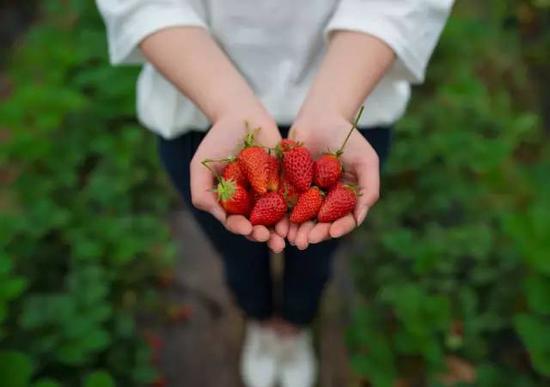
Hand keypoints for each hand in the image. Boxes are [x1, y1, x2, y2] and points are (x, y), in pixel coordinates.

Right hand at [190, 113, 285, 250]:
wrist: (241, 115)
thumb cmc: (216, 141)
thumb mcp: (200, 167)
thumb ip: (202, 193)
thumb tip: (219, 217)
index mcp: (232, 203)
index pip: (236, 222)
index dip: (241, 229)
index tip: (247, 229)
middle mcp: (251, 202)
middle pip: (259, 225)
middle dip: (265, 236)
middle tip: (273, 242)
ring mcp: (270, 192)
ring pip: (277, 217)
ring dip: (282, 230)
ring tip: (287, 238)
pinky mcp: (287, 181)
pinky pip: (294, 198)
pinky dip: (296, 210)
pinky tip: (299, 217)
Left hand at [286, 111, 379, 249]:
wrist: (321, 116)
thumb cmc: (348, 137)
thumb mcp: (366, 161)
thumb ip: (369, 188)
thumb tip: (359, 218)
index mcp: (345, 199)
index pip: (343, 220)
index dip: (339, 228)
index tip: (332, 232)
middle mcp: (326, 201)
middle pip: (321, 224)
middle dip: (314, 234)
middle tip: (305, 241)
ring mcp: (306, 196)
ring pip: (301, 219)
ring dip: (296, 231)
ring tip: (291, 238)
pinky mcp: (286, 187)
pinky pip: (282, 205)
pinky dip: (280, 217)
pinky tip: (277, 224)